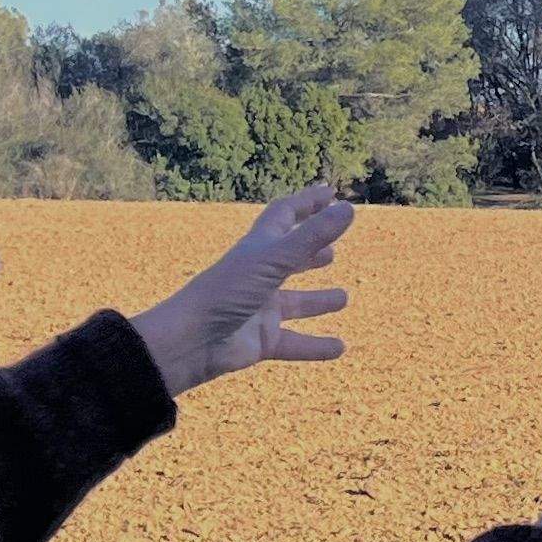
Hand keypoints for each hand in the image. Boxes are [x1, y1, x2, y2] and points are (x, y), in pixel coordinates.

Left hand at [132, 184, 356, 398]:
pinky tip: (339, 348)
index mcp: (258, 249)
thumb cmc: (227, 292)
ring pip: (294, 303)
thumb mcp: (273, 259)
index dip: (306, 203)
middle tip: (333, 249)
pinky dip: (316, 346)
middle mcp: (259, 276)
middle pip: (288, 259)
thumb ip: (312, 236)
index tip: (331, 193)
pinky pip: (294, 343)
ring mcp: (260, 310)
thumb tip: (349, 209)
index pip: (284, 216)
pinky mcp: (261, 340)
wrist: (191, 341)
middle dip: (310, 252)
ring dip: (317, 301)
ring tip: (342, 298)